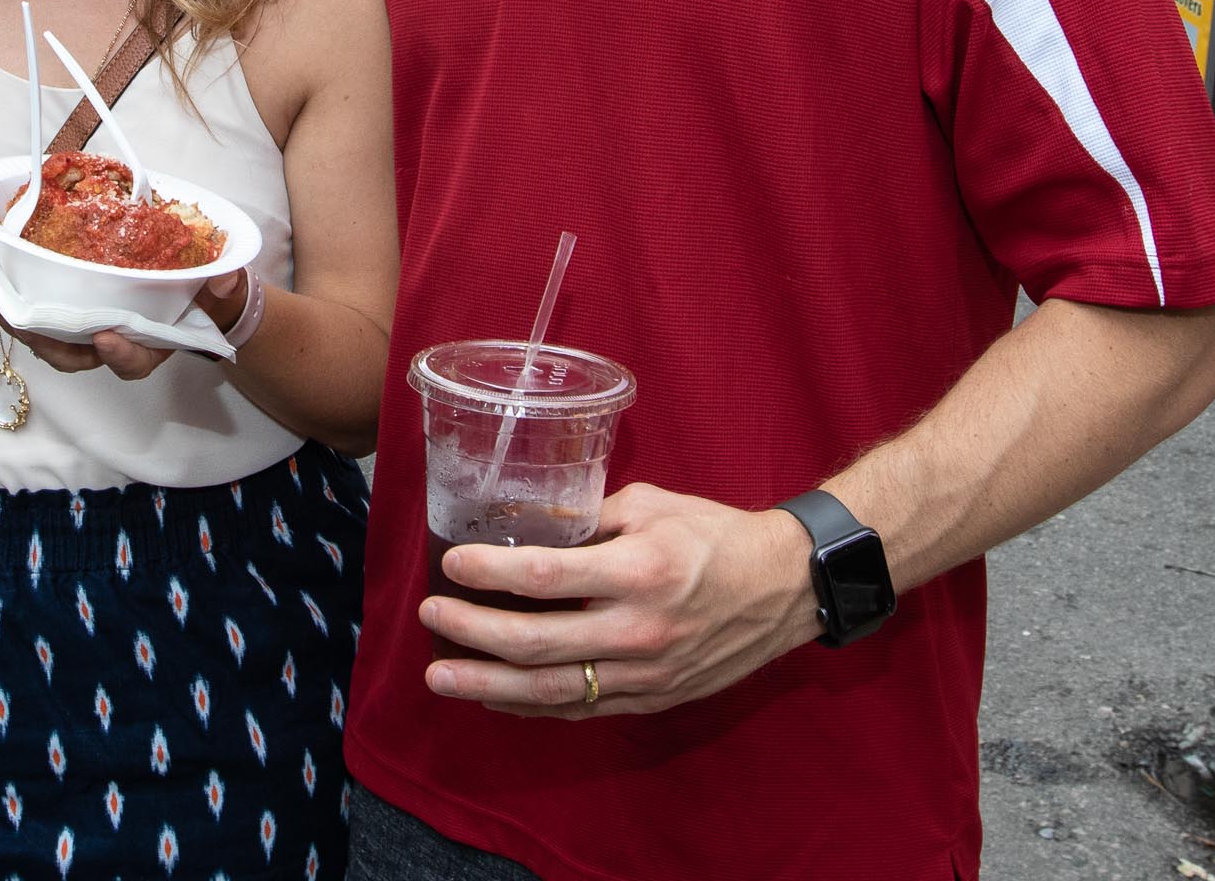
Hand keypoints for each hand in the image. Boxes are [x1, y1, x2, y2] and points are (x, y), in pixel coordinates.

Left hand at [3, 272, 245, 380]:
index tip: (106, 338)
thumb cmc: (210, 292)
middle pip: (81, 358)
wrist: (202, 288)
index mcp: (154, 343)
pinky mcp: (80, 311)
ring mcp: (96, 329)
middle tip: (29, 323)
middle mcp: (120, 343)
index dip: (119, 356)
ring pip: (57, 343)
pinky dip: (27, 309)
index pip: (135, 362)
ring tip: (6, 306)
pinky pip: (49, 319)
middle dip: (53, 346)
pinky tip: (8, 290)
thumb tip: (223, 280)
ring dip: (30, 329)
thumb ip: (227, 283)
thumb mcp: (226, 286)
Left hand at [421, 484, 824, 718]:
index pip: (545, 576)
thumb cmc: (716, 535)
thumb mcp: (652, 504)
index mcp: (639, 570)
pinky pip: (582, 709)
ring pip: (553, 690)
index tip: (451, 562)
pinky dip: (532, 707)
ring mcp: (646, 671)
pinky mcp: (652, 696)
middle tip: (430, 616)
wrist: (784, 587)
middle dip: (473, 631)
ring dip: (489, 685)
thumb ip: (589, 516)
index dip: (489, 572)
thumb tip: (527, 523)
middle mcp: (639, 629)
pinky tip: (497, 697)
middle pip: (537, 642)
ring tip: (442, 676)